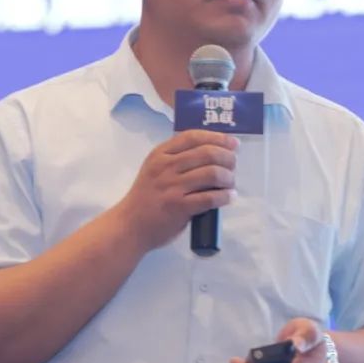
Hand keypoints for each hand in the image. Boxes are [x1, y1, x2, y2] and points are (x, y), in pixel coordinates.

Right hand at [116, 129, 237, 251]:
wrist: (130, 225)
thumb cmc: (146, 197)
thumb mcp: (154, 169)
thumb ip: (176, 159)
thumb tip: (213, 153)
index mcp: (160, 154)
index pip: (193, 136)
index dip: (217, 138)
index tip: (233, 143)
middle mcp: (166, 167)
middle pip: (207, 153)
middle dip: (228, 158)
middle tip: (233, 165)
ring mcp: (172, 187)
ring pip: (212, 173)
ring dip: (229, 177)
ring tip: (231, 183)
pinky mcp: (179, 207)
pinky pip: (210, 198)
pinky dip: (225, 196)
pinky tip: (229, 197)